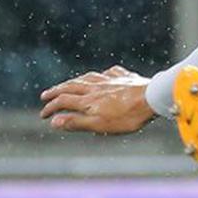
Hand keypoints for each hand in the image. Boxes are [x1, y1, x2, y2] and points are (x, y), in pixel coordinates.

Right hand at [39, 65, 155, 133]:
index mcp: (89, 100)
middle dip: (56, 91)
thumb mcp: (100, 125)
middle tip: (45, 95)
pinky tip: (103, 75)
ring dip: (75, 81)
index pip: (64, 101)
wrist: (153, 98)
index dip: (51, 108)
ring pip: (88, 77)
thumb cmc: (128, 116)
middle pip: (72, 86)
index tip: (43, 115)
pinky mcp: (125, 76)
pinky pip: (109, 72)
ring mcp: (112, 80)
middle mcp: (97, 87)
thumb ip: (76, 122)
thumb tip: (54, 122)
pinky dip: (101, 75)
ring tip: (68, 84)